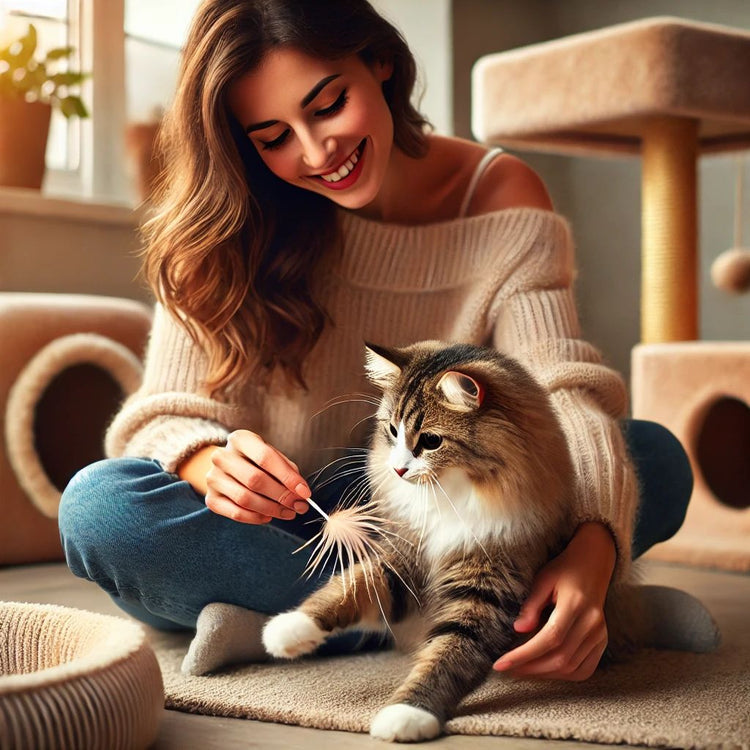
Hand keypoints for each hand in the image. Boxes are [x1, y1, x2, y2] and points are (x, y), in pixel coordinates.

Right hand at [204, 430, 310, 523]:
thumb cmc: (255, 460)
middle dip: (281, 496)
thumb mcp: (271, 455)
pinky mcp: (211, 499)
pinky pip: (236, 513)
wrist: (226, 467)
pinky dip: (256, 518)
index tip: (304, 492)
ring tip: (288, 512)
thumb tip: (301, 493)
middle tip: (299, 506)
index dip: (287, 477)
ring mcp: (213, 478)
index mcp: (240, 439)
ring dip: (271, 509)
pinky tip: (269, 517)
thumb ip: (286, 470)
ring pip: (245, 498)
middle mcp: (222, 456)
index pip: (266, 458)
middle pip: (255, 480)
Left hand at [493, 522, 615, 680]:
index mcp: (576, 604)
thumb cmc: (563, 570)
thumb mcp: (543, 579)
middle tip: (507, 669)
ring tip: (521, 671)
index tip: (501, 664)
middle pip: (561, 658)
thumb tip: (518, 629)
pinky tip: (544, 671)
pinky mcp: (602, 641)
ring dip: (544, 675)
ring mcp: (600, 634)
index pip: (550, 638)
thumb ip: (531, 604)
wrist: (593, 564)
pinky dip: (563, 675)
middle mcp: (592, 623)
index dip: (524, 655)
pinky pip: (585, 669)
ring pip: (572, 668)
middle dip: (530, 668)